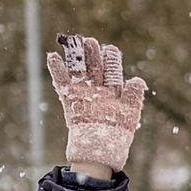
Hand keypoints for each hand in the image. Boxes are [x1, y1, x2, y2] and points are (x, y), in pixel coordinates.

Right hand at [46, 34, 147, 171]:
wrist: (100, 149)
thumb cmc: (117, 133)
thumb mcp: (130, 114)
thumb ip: (133, 96)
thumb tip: (137, 80)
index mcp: (113, 91)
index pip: (112, 70)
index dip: (111, 59)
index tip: (110, 48)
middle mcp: (98, 90)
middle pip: (94, 67)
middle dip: (93, 54)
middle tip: (90, 41)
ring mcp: (83, 93)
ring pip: (78, 71)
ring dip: (76, 58)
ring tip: (73, 43)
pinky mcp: (70, 100)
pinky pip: (62, 83)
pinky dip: (57, 70)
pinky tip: (52, 57)